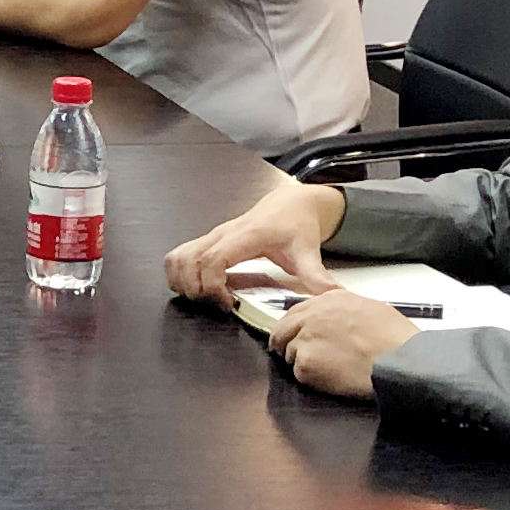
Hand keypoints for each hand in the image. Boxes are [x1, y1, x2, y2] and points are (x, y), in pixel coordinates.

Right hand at [163, 182, 347, 300]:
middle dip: (195, 290)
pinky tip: (196, 288)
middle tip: (216, 305)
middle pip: (189, 261)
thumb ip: (317, 277)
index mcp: (246, 237)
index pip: (213, 260)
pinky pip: (178, 256)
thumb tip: (332, 299)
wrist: (290, 203)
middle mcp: (222, 234)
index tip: (227, 304)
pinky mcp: (206, 240)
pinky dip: (178, 274)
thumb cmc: (296, 226)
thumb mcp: (308, 252)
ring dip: (182, 282)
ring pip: (177, 257)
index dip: (212, 286)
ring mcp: (211, 236)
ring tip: (204, 299)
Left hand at [264, 290, 421, 398]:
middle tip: (301, 358)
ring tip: (332, 369)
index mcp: (328, 300)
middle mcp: (311, 316)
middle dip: (286, 345)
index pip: (295, 311)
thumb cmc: (395, 338)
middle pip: (281, 332)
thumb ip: (343, 312)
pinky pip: (300, 374)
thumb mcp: (369, 309)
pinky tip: (334, 378)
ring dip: (305, 363)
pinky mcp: (306, 364)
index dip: (295, 327)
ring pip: (290, 354)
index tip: (296, 337)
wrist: (401, 359)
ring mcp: (305, 340)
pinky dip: (313, 380)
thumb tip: (336, 321)